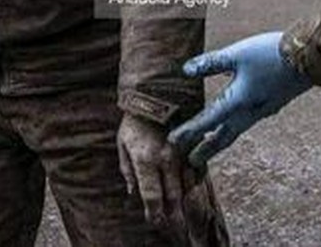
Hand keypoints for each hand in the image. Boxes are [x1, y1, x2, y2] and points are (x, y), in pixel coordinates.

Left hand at [117, 113, 197, 230]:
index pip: (152, 197)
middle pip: (173, 198)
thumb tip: (133, 193)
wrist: (157, 94)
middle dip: (172, 216)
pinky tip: (192, 192)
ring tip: (184, 214)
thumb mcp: (122, 143)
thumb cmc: (135, 120)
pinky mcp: (194, 148)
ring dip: (186, 204)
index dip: (154, 214)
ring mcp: (183, 155)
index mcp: (145, 160)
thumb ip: (128, 170)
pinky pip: (198, 174)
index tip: (154, 221)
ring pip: (188, 189)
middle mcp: (166, 160)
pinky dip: (195, 186)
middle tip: (172, 227)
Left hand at [168, 32, 312, 167]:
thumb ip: (211, 63)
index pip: (207, 121)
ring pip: (236, 132)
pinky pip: (246, 124)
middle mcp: (250, 112)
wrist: (311, 58)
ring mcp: (262, 111)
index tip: (173, 143)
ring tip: (208, 149)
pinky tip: (233, 125)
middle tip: (191, 162)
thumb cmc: (271, 54)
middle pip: (222, 137)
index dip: (189, 132)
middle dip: (205, 149)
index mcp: (238, 101)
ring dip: (219, 142)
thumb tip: (186, 70)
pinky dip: (233, 130)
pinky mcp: (271, 105)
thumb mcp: (236, 54)